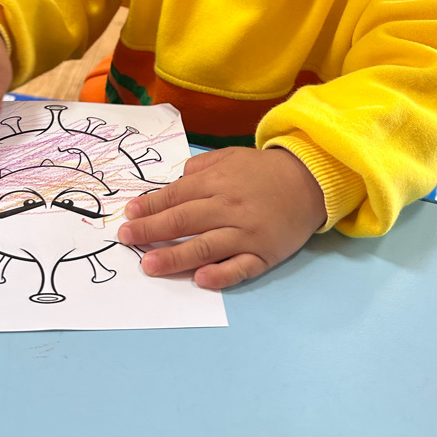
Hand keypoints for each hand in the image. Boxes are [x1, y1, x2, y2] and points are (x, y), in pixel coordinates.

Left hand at [117, 146, 326, 289]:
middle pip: (184, 219)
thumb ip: (201, 166)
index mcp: (218, 182)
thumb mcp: (231, 156)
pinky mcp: (264, 254)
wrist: (310, 182)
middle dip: (151, 230)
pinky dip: (220, 274)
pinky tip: (201, 279)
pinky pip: (239, 267)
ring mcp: (246, 233)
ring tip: (148, 265)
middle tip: (126, 238)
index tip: (128, 215)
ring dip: (175, 257)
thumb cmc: (264, 171)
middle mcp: (228, 207)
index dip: (150, 206)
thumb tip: (175, 181)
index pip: (176, 195)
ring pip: (206, 246)